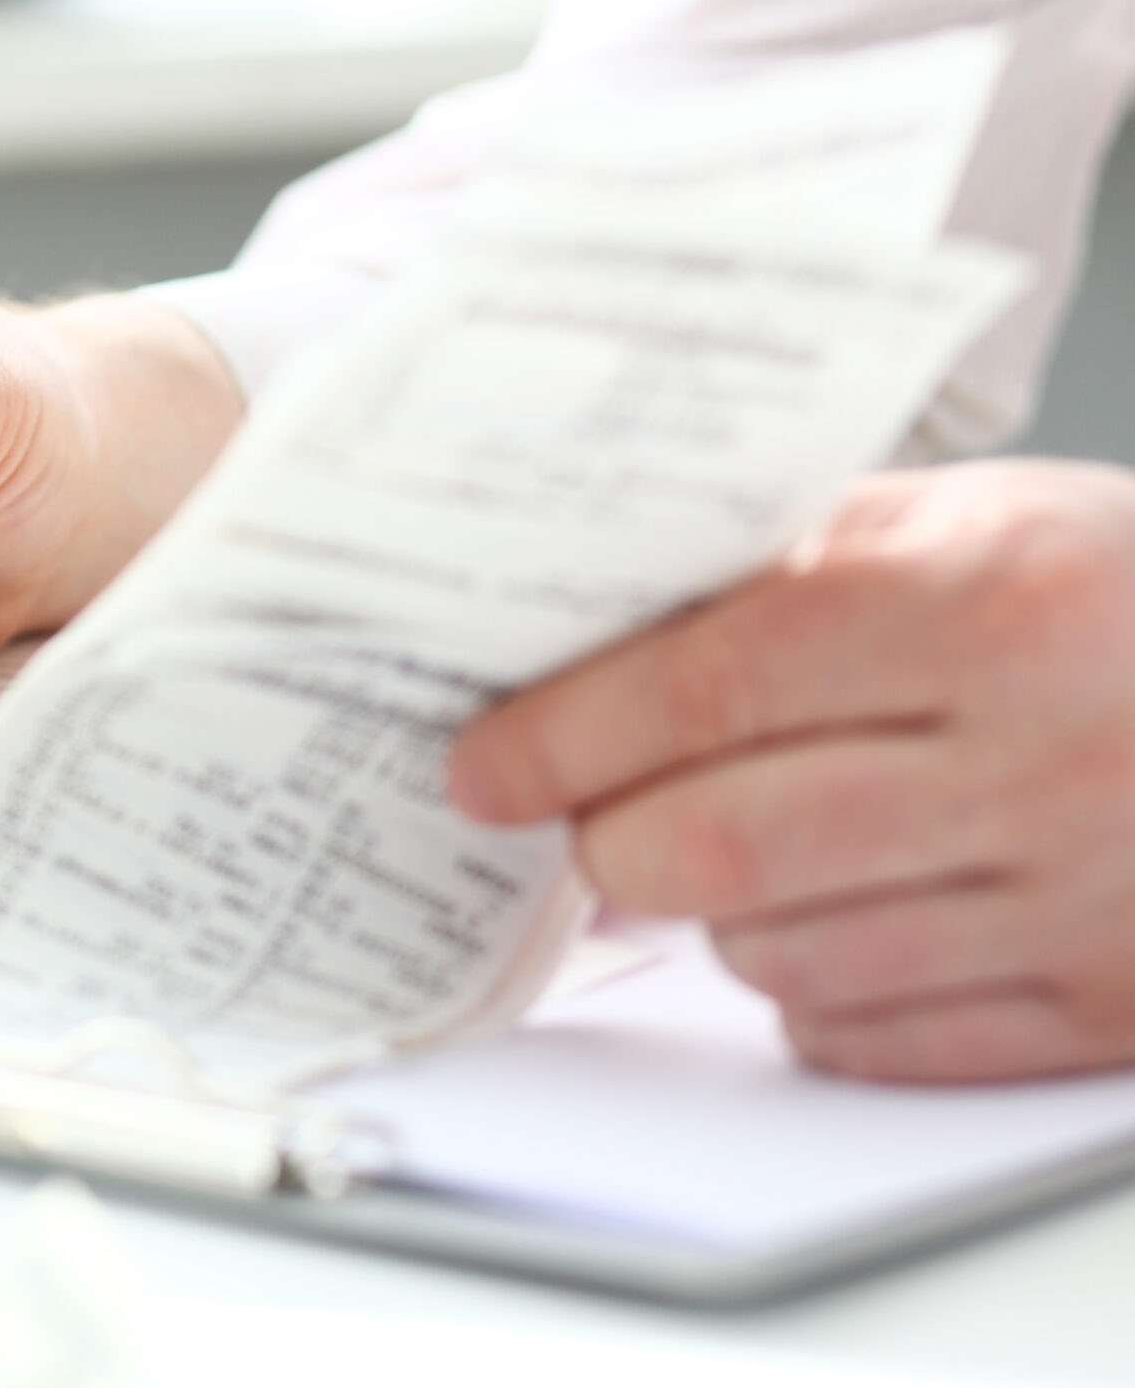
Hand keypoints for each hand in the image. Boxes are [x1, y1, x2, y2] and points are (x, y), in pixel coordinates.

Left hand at [448, 460, 1134, 1081]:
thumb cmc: (1126, 598)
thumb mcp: (972, 520)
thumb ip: (788, 566)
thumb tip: (586, 632)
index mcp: (985, 603)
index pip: (705, 684)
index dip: (564, 735)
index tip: (485, 766)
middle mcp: (1034, 758)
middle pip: (717, 845)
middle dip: (607, 841)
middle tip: (581, 820)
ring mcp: (1078, 900)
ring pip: (778, 957)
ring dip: (716, 917)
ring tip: (741, 852)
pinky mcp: (1104, 1009)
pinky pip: (874, 1036)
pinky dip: (815, 991)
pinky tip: (843, 920)